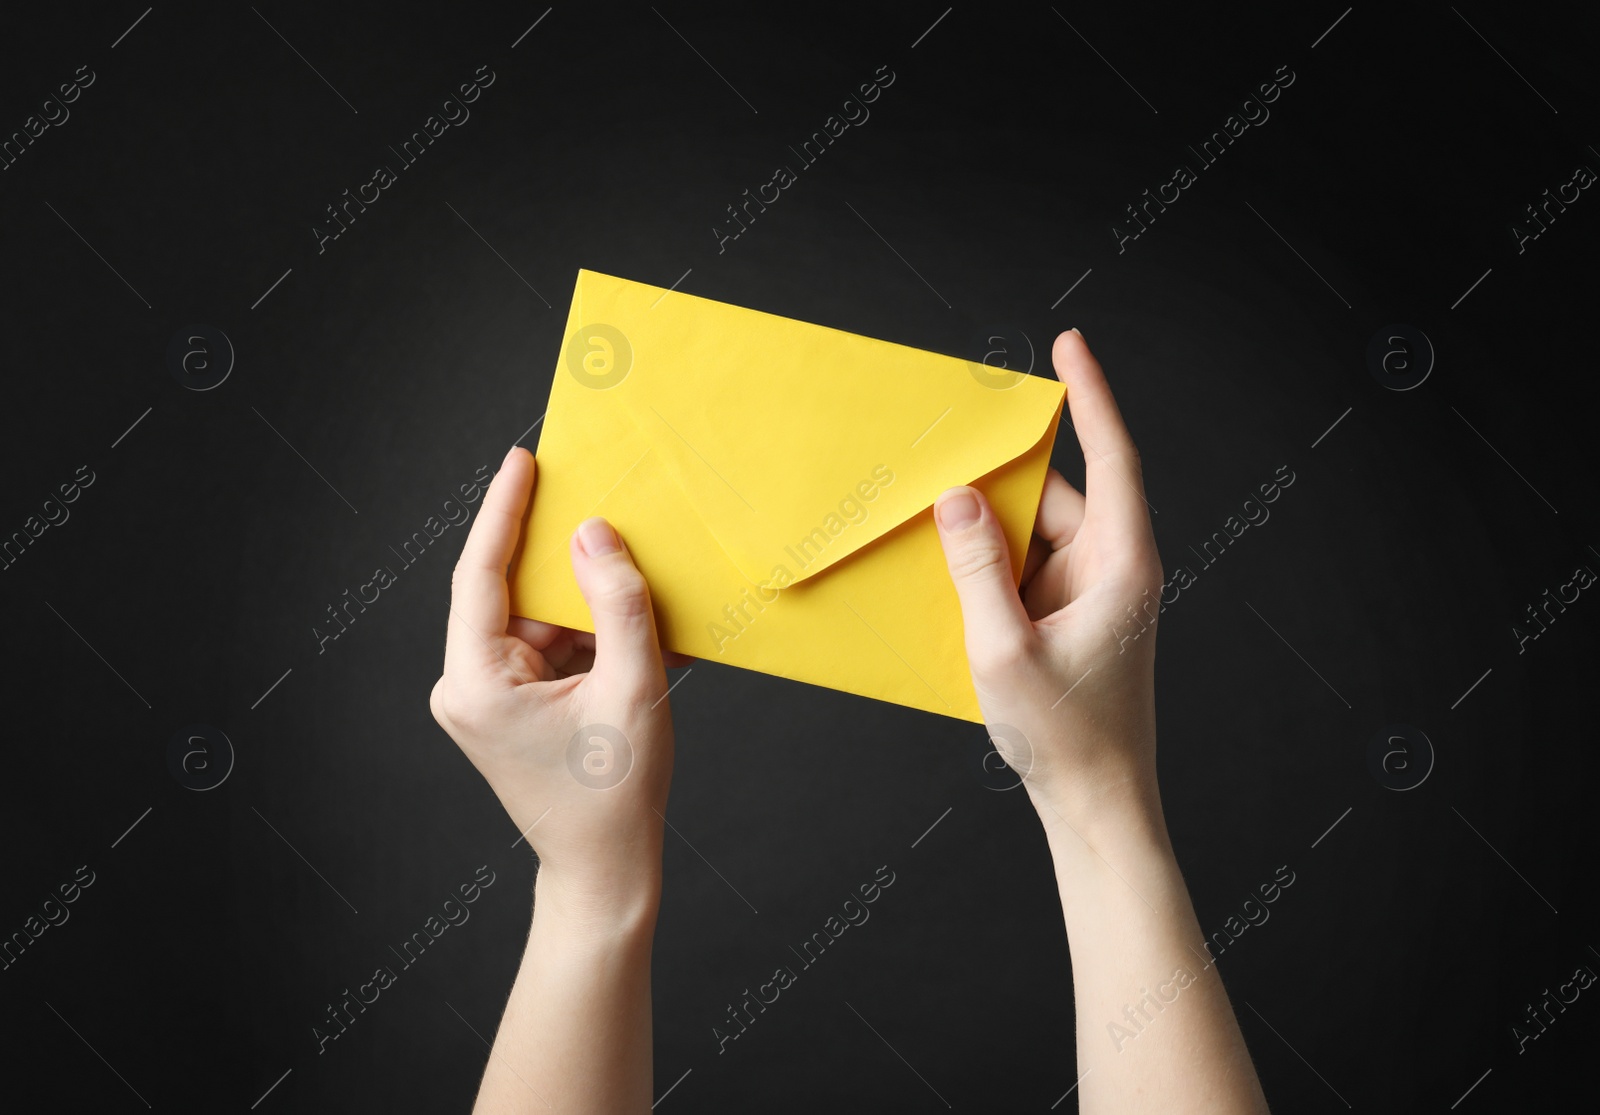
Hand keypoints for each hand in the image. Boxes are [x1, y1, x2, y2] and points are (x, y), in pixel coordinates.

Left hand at [429, 446, 677, 916]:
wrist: (606, 872)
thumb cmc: (616, 795)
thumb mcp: (632, 687)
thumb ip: (616, 602)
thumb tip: (594, 533)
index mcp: (476, 685)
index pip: (481, 574)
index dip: (504, 511)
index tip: (523, 460)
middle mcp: (465, 688)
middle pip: (513, 595)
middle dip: (562, 560)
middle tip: (601, 508)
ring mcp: (485, 700)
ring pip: (537, 621)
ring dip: (586, 607)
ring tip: (640, 589)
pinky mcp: (508, 709)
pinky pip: (548, 650)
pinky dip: (589, 639)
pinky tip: (635, 636)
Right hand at [935, 330, 1163, 833]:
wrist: (1097, 805)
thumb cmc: (1066, 735)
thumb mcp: (1004, 649)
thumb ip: (977, 567)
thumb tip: (958, 497)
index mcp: (1121, 564)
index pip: (1111, 458)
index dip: (1092, 396)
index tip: (1070, 344)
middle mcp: (1112, 569)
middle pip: (1056, 495)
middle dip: (1003, 476)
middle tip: (950, 448)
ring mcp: (1090, 595)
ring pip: (1034, 533)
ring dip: (988, 530)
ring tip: (932, 523)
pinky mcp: (1068, 618)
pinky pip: (1024, 570)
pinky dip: (989, 566)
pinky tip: (948, 574)